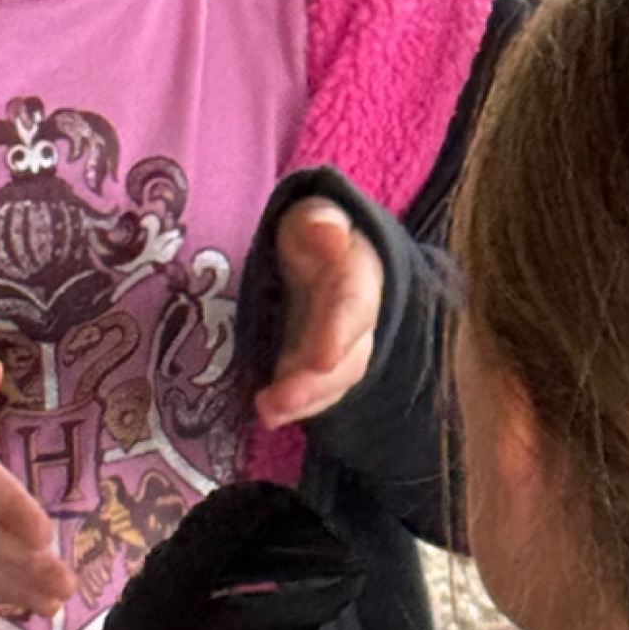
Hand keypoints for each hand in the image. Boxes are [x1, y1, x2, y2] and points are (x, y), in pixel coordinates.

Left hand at [253, 196, 382, 431]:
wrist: (322, 254)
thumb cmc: (312, 232)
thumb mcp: (312, 215)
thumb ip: (320, 220)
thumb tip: (330, 232)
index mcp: (360, 276)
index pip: (355, 305)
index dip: (340, 332)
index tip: (322, 358)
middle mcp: (358, 320)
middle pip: (349, 357)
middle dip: (317, 383)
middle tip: (281, 402)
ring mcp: (342, 349)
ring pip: (334, 381)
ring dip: (304, 401)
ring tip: (268, 413)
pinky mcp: (320, 368)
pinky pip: (316, 393)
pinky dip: (294, 407)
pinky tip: (269, 415)